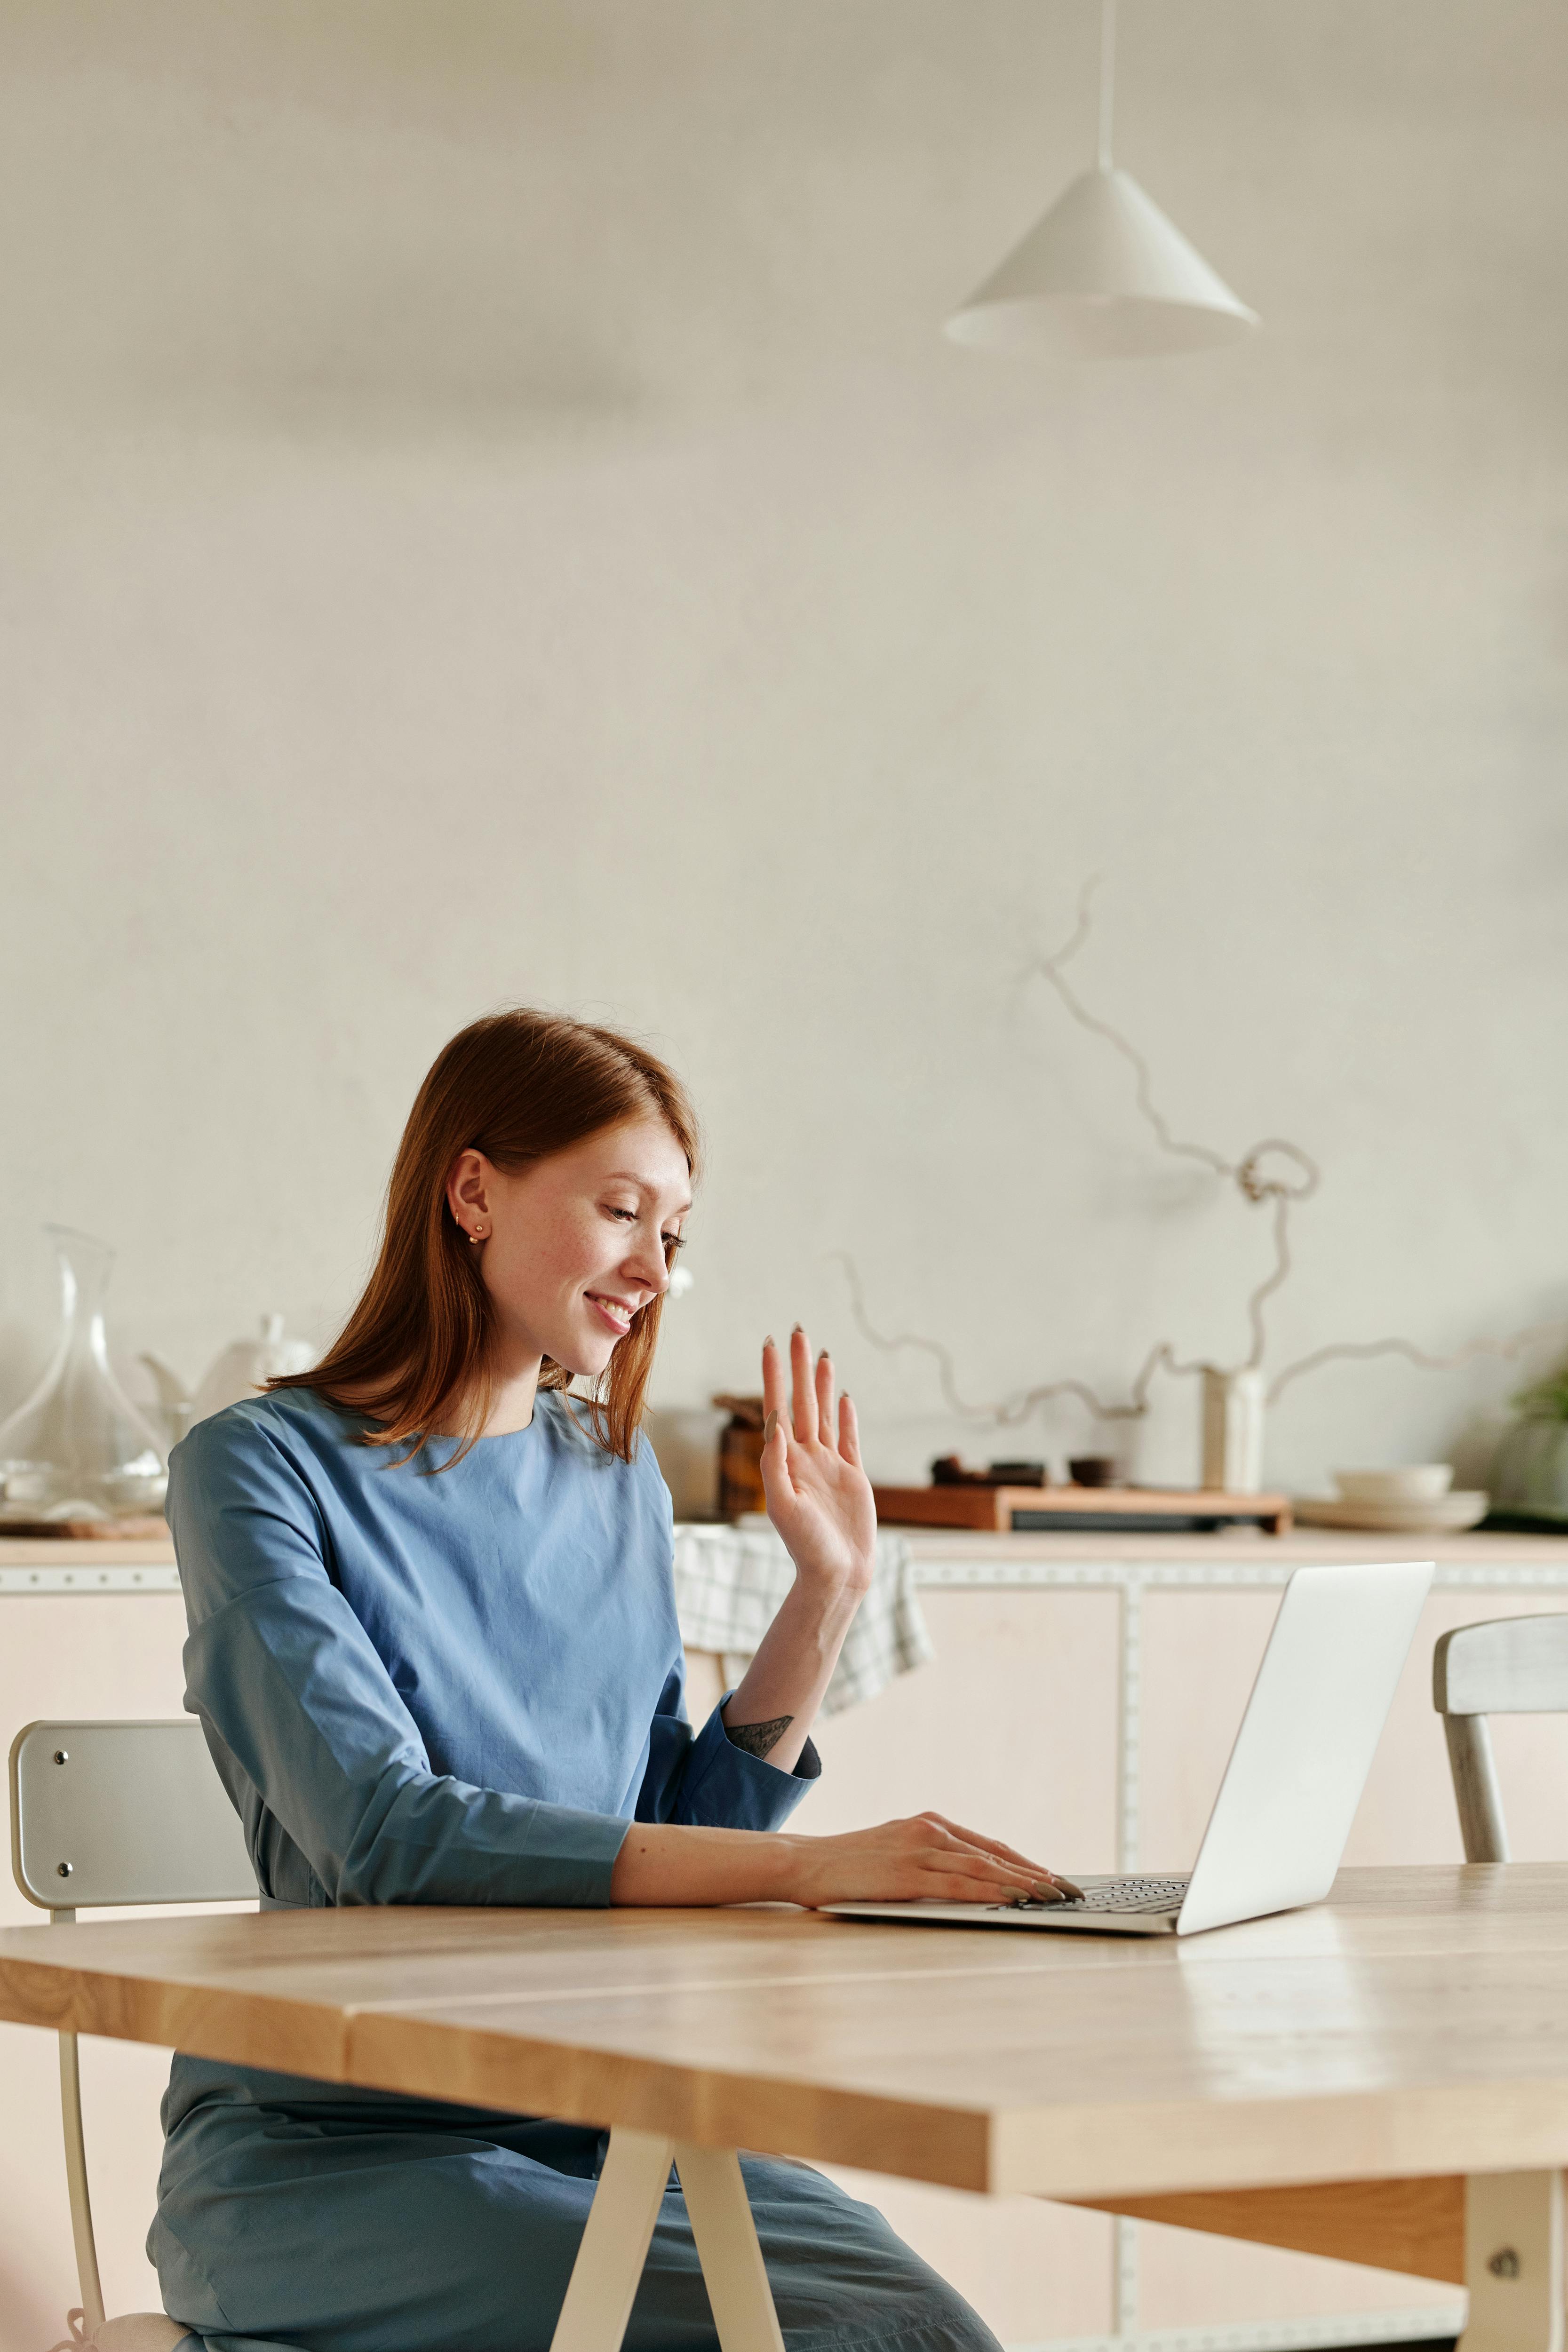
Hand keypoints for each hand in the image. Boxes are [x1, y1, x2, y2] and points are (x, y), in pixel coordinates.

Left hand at [760, 1328, 875, 1597]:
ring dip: (821, 1383)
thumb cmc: (806, 1546)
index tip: (769, 1343)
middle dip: (799, 1366)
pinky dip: (846, 1416)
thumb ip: (776, 1464)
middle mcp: (805, 1457)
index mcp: (785, 1461)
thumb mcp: (783, 1505)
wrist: (837, 1574)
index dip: (773, 1375)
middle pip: (801, 1401)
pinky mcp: (852, 1476)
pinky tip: (843, 1396)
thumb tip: (775, 1423)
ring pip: (824, 1413)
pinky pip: (848, 1438)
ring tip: (821, 1354)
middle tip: (798, 1330)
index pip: (777, 1407)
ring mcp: (829, 1465)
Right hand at [782, 1812, 1083, 1908]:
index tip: (1053, 1878)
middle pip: (995, 1854)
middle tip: (1068, 1891)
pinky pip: (959, 1884)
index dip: (1024, 1863)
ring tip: (1053, 1898)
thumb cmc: (850, 1864)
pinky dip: (991, 1891)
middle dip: (1035, 1874)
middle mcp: (930, 1830)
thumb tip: (968, 1881)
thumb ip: (930, 1861)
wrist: (806, 1862)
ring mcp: (919, 1849)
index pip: (989, 1845)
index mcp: (929, 1824)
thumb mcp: (896, 1853)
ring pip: (984, 1868)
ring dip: (1023, 1884)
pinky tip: (1013, 1899)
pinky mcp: (908, 1874)